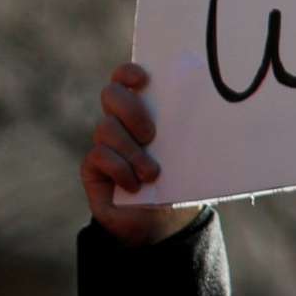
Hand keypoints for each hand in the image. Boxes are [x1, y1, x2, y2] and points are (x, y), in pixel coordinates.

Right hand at [81, 64, 202, 247]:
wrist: (162, 223)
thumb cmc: (179, 182)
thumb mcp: (188, 156)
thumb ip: (187, 134)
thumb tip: (203, 111)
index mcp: (145, 110)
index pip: (126, 78)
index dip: (128, 72)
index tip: (143, 79)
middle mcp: (121, 121)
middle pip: (111, 95)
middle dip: (131, 110)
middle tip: (151, 135)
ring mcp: (105, 143)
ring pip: (106, 128)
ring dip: (132, 151)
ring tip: (152, 173)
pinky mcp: (93, 167)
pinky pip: (99, 155)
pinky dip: (120, 169)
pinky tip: (135, 185)